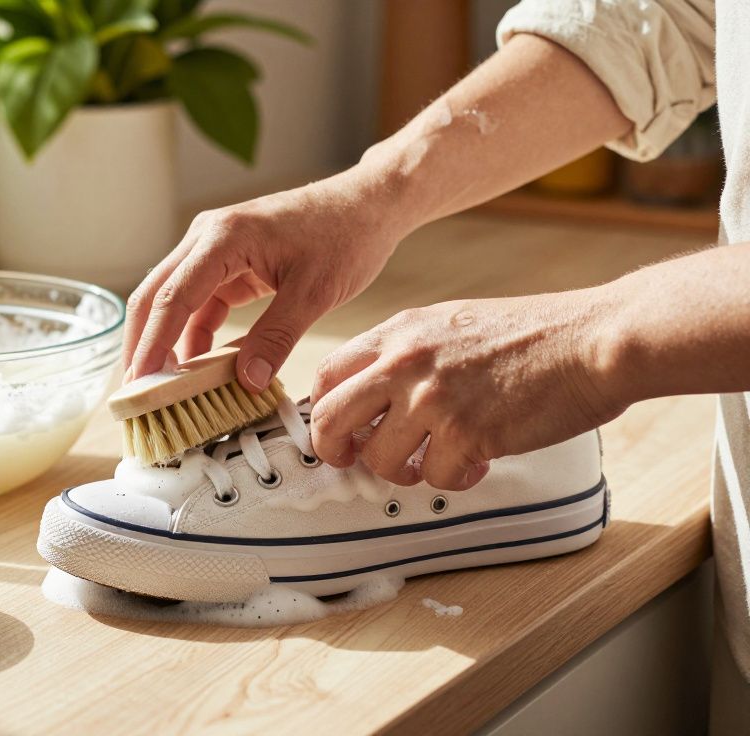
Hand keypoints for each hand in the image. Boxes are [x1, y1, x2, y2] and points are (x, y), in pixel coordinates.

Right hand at [123, 169, 408, 390]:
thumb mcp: (316, 292)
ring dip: (166, 343)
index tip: (140, 384)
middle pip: (155, 296)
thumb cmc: (346, 234)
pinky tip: (199, 369)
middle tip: (137, 394)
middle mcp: (207, 238)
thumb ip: (277, 337)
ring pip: (172, 301)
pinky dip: (194, 336)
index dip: (153, 345)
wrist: (368, 204)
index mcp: (224, 237)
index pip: (173, 297)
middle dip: (143, 346)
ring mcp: (213, 250)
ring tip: (163, 388)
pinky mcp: (226, 264)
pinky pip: (199, 304)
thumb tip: (247, 382)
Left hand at [309, 290, 626, 490]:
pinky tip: (480, 459)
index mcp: (398, 333)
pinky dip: (457, 478)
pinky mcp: (466, 434)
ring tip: (437, 458)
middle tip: (354, 461)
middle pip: (330, 420)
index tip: (337, 429)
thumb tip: (370, 395)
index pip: (326, 375)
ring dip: (406, 471)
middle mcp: (405, 363)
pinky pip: (437, 478)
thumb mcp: (450, 323)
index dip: (323, 410)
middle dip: (335, 451)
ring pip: (381, 461)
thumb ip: (405, 354)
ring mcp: (433, 400)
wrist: (593, 339)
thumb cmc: (534, 333)